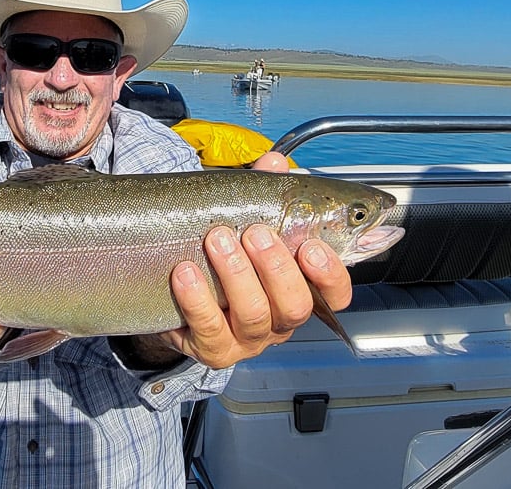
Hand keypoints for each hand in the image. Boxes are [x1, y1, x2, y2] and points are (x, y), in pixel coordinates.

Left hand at [156, 152, 352, 368]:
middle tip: (254, 233)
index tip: (312, 247)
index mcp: (298, 291)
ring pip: (253, 315)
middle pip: (294, 306)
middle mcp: (278, 321)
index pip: (334, 295)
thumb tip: (275, 162)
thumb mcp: (245, 224)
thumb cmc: (222, 258)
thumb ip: (265, 194)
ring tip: (216, 240)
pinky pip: (208, 328)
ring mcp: (247, 339)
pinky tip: (185, 271)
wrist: (176, 294)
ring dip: (236, 274)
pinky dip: (197, 298)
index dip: (330, 275)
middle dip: (276, 267)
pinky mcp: (212, 349)